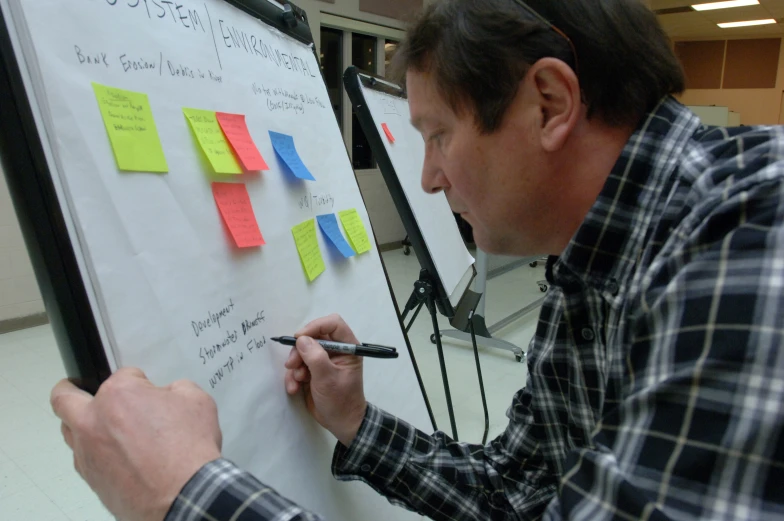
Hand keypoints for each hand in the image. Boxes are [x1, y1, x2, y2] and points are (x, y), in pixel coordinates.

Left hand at [50, 368, 222, 520]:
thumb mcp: (197, 401)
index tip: (149, 390)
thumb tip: (169, 395)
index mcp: (118, 394)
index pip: (123, 375)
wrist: (184, 495)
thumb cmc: (188, 450)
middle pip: (64, 398)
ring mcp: (88, 452)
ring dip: (80, 423)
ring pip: (69, 431)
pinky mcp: (91, 478)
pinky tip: (116, 456)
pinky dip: (95, 452)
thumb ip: (177, 389)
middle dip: (69, 389)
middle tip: (77, 387)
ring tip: (100, 425)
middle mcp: (94, 421)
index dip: (140, 381)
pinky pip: (84, 459)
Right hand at [284, 314, 366, 446]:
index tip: (299, 338)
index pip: (333, 324)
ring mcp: (323, 360)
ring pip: (302, 351)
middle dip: (300, 351)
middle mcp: (336, 350)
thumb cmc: (340, 401)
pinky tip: (294, 389)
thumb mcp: (327, 379)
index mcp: (348, 347)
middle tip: (292, 365)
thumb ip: (315, 357)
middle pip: (313, 337)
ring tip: (297, 382)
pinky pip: (298, 366)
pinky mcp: (313, 371)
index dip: (315, 327)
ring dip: (295, 367)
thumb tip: (301, 339)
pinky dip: (294, 376)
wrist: (340, 423)